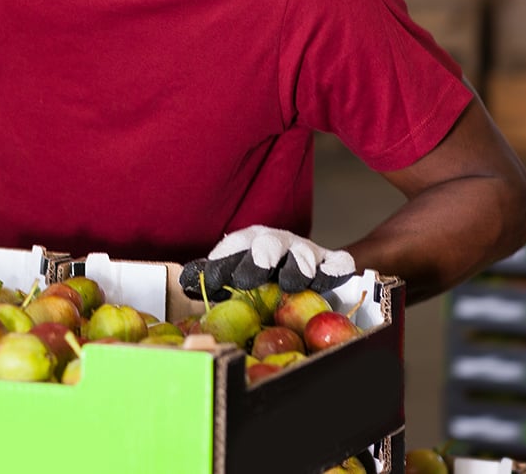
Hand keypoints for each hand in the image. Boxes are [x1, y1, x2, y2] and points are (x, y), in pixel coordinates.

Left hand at [180, 225, 356, 299]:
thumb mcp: (231, 269)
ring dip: (297, 267)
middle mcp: (277, 242)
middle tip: (247, 279)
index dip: (221, 263)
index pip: (233, 248)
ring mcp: (305, 251)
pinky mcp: (330, 262)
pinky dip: (335, 269)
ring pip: (304, 255)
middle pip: (269, 244)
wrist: (294, 260)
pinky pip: (338, 262)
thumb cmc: (256, 271)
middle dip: (259, 259)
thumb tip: (186, 280)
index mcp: (249, 241)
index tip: (210, 280)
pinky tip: (330, 277)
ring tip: (290, 283)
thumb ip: (211, 274)